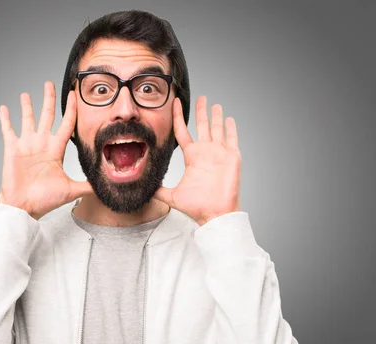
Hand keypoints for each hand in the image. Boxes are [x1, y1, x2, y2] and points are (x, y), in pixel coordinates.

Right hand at [0, 81, 92, 219]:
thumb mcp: (71, 190)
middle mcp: (42, 144)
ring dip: (27, 106)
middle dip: (49, 99)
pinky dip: (5, 119)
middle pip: (47, 116)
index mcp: (56, 150)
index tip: (73, 95)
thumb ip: (88, 185)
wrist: (25, 207)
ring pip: (27, 119)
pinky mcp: (12, 149)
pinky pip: (8, 130)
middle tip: (50, 84)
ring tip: (27, 93)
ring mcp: (27, 145)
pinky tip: (4, 108)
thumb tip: (106, 185)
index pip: (66, 124)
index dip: (71, 110)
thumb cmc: (45, 200)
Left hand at [153, 96, 241, 225]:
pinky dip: (231, 128)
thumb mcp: (172, 196)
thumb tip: (143, 189)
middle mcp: (205, 152)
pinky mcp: (231, 157)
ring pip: (217, 129)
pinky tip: (230, 118)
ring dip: (216, 116)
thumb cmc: (197, 206)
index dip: (178, 117)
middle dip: (201, 111)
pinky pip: (232, 139)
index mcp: (192, 156)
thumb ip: (158, 190)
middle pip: (202, 125)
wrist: (215, 214)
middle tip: (201, 97)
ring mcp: (219, 153)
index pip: (183, 131)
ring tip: (214, 104)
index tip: (175, 103)